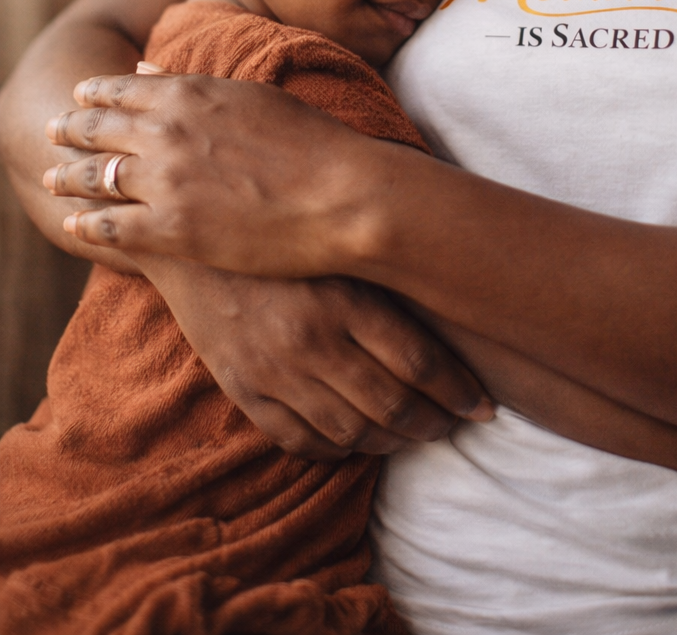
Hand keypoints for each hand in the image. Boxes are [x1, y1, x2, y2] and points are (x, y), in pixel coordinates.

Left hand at [43, 72, 381, 271]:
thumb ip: (195, 86)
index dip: (95, 95)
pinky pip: (110, 226)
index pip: (122, 90)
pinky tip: (74, 226)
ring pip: (93, 176)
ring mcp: (164, 181)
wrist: (342, 194)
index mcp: (190, 94)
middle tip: (51, 132)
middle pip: (97, 129)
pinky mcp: (171, 229)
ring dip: (67, 177)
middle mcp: (166, 132)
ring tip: (52, 178)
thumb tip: (149, 71)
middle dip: (69, 130)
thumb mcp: (252, 98)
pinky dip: (86, 224)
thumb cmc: (314, 143)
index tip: (79, 97)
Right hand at [141, 256, 492, 457]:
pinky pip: (301, 440)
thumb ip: (388, 274)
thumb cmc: (281, 230)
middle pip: (393, 406)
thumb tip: (455, 290)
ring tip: (412, 433)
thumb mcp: (339, 242)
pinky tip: (356, 439)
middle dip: (434, 423)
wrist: (191, 235)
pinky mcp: (243, 390)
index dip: (460, 391)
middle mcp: (310, 341)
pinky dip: (336, 449)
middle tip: (456, 423)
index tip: (483, 405)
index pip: (421, 363)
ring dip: (392, 442)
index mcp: (343, 298)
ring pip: (351, 433)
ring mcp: (273, 372)